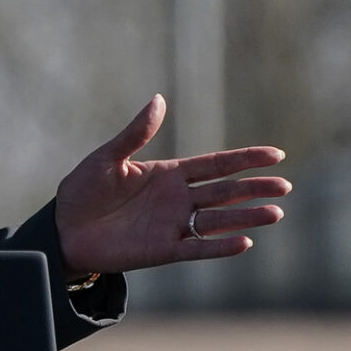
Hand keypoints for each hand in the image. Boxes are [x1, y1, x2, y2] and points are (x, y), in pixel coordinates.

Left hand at [52, 95, 288, 275]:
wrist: (64, 229)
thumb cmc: (83, 190)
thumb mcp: (107, 158)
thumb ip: (135, 134)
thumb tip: (159, 99)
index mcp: (169, 174)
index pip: (216, 164)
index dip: (245, 159)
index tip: (276, 155)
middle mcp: (178, 199)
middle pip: (225, 192)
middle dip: (255, 188)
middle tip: (285, 186)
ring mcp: (173, 225)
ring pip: (219, 220)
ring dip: (246, 217)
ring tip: (275, 213)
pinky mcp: (163, 250)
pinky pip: (198, 248)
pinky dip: (220, 246)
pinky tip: (244, 242)